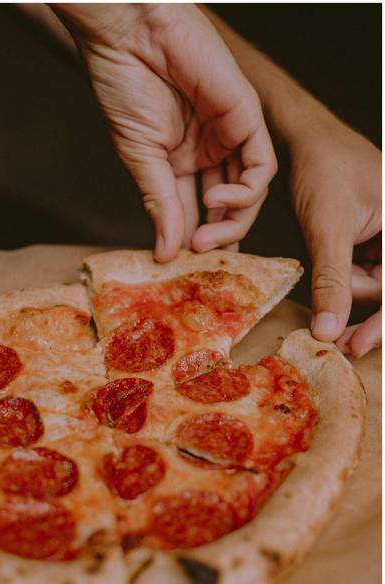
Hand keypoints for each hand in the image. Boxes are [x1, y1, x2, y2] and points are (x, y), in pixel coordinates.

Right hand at [53, 3, 276, 260]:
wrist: (129, 33)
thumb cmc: (124, 85)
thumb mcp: (139, 157)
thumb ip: (159, 204)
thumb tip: (165, 252)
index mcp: (177, 160)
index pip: (191, 210)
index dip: (189, 239)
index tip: (182, 266)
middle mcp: (207, 150)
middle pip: (224, 206)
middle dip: (216, 234)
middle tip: (200, 254)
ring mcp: (228, 135)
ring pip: (247, 193)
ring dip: (232, 221)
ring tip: (207, 236)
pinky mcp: (246, 117)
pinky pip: (261, 166)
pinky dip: (246, 190)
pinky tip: (220, 197)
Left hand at [288, 113, 380, 356]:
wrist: (304, 140)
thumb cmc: (323, 169)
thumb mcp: (327, 228)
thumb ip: (332, 282)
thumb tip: (327, 331)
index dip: (382, 322)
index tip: (356, 345)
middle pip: (384, 287)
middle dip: (354, 295)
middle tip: (330, 325)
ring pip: (370, 284)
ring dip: (343, 286)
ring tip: (321, 257)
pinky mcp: (371, 240)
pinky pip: (360, 272)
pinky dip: (341, 280)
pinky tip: (326, 277)